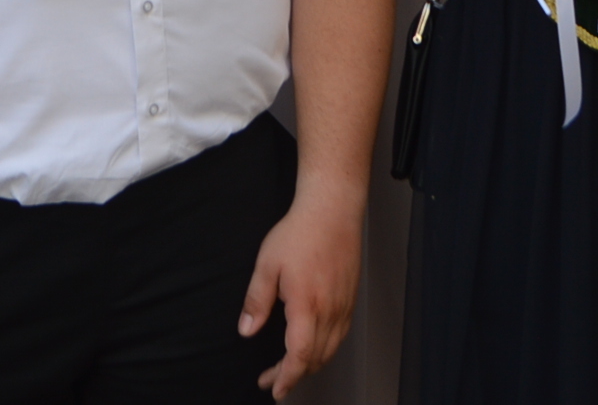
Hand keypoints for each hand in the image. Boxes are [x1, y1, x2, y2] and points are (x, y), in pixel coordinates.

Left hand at [241, 186, 361, 398]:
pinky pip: (340, 336)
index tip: (275, 389)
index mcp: (307, 306)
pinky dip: (325, 349)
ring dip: (310, 365)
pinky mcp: (350, 299)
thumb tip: (247, 331)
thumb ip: (257, 301)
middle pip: (316, 359)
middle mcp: (331, 311)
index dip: (287, 377)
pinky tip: (313, 346)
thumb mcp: (267, 264)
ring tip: (290, 368)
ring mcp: (344, 306)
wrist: (333, 210)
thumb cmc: (301, 232)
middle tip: (272, 379)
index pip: (300, 356)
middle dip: (294, 375)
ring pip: (330, 350)